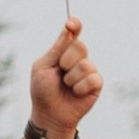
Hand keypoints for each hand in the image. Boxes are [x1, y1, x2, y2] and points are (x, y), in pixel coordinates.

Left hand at [29, 23, 101, 138]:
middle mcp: (78, 58)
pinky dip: (80, 87)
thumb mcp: (43, 67)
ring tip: (66, 86)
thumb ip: (56, 49)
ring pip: (86, 64)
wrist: (50, 115)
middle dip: (66, 60)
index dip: (74, 25)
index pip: (73, 33)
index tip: (71, 24)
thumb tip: (68, 29)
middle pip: (80, 46)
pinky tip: (75, 93)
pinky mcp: (96, 84)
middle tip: (60, 72)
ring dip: (71, 78)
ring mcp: (88, 71)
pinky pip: (92, 78)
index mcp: (63, 51)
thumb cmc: (43, 91)